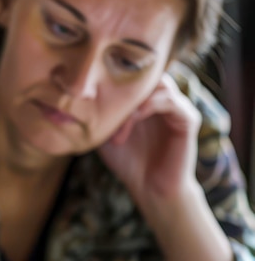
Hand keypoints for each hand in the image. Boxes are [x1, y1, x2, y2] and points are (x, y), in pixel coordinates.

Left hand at [98, 73, 201, 203]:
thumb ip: (98, 111)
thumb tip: (73, 96)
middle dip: (125, 88)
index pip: (135, 72)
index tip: (95, 96)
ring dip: (135, 100)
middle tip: (108, 108)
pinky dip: (151, 105)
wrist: (148, 188)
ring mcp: (176, 107)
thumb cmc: (126, 161)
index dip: (115, 78)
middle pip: (148, 73)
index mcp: (145, 99)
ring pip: (160, 83)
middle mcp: (162, 99)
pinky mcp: (188, 119)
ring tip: (120, 125)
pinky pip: (172, 101)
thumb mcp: (104, 132)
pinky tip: (135, 118)